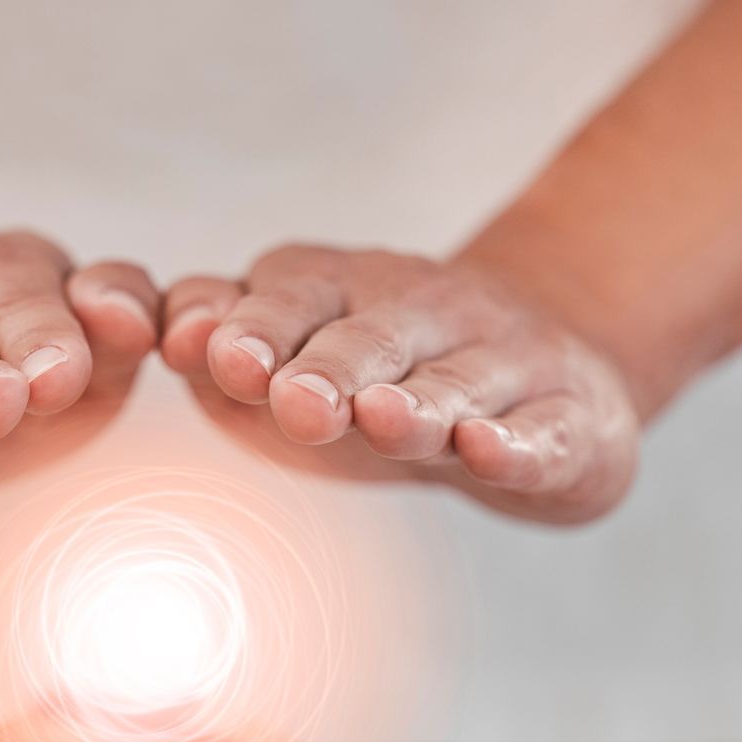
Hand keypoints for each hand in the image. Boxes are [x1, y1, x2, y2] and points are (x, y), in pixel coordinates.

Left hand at [162, 244, 639, 524]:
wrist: (549, 374)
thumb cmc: (379, 376)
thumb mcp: (295, 355)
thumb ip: (223, 348)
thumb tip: (172, 339)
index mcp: (338, 291)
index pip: (289, 295)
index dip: (253, 322)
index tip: (215, 354)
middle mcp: (422, 311)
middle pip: (371, 337)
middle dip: (330, 367)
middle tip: (295, 402)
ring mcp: (502, 361)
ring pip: (456, 381)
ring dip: (419, 402)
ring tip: (383, 419)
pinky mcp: (569, 419)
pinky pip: (541, 433)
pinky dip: (513, 445)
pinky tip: (486, 450)